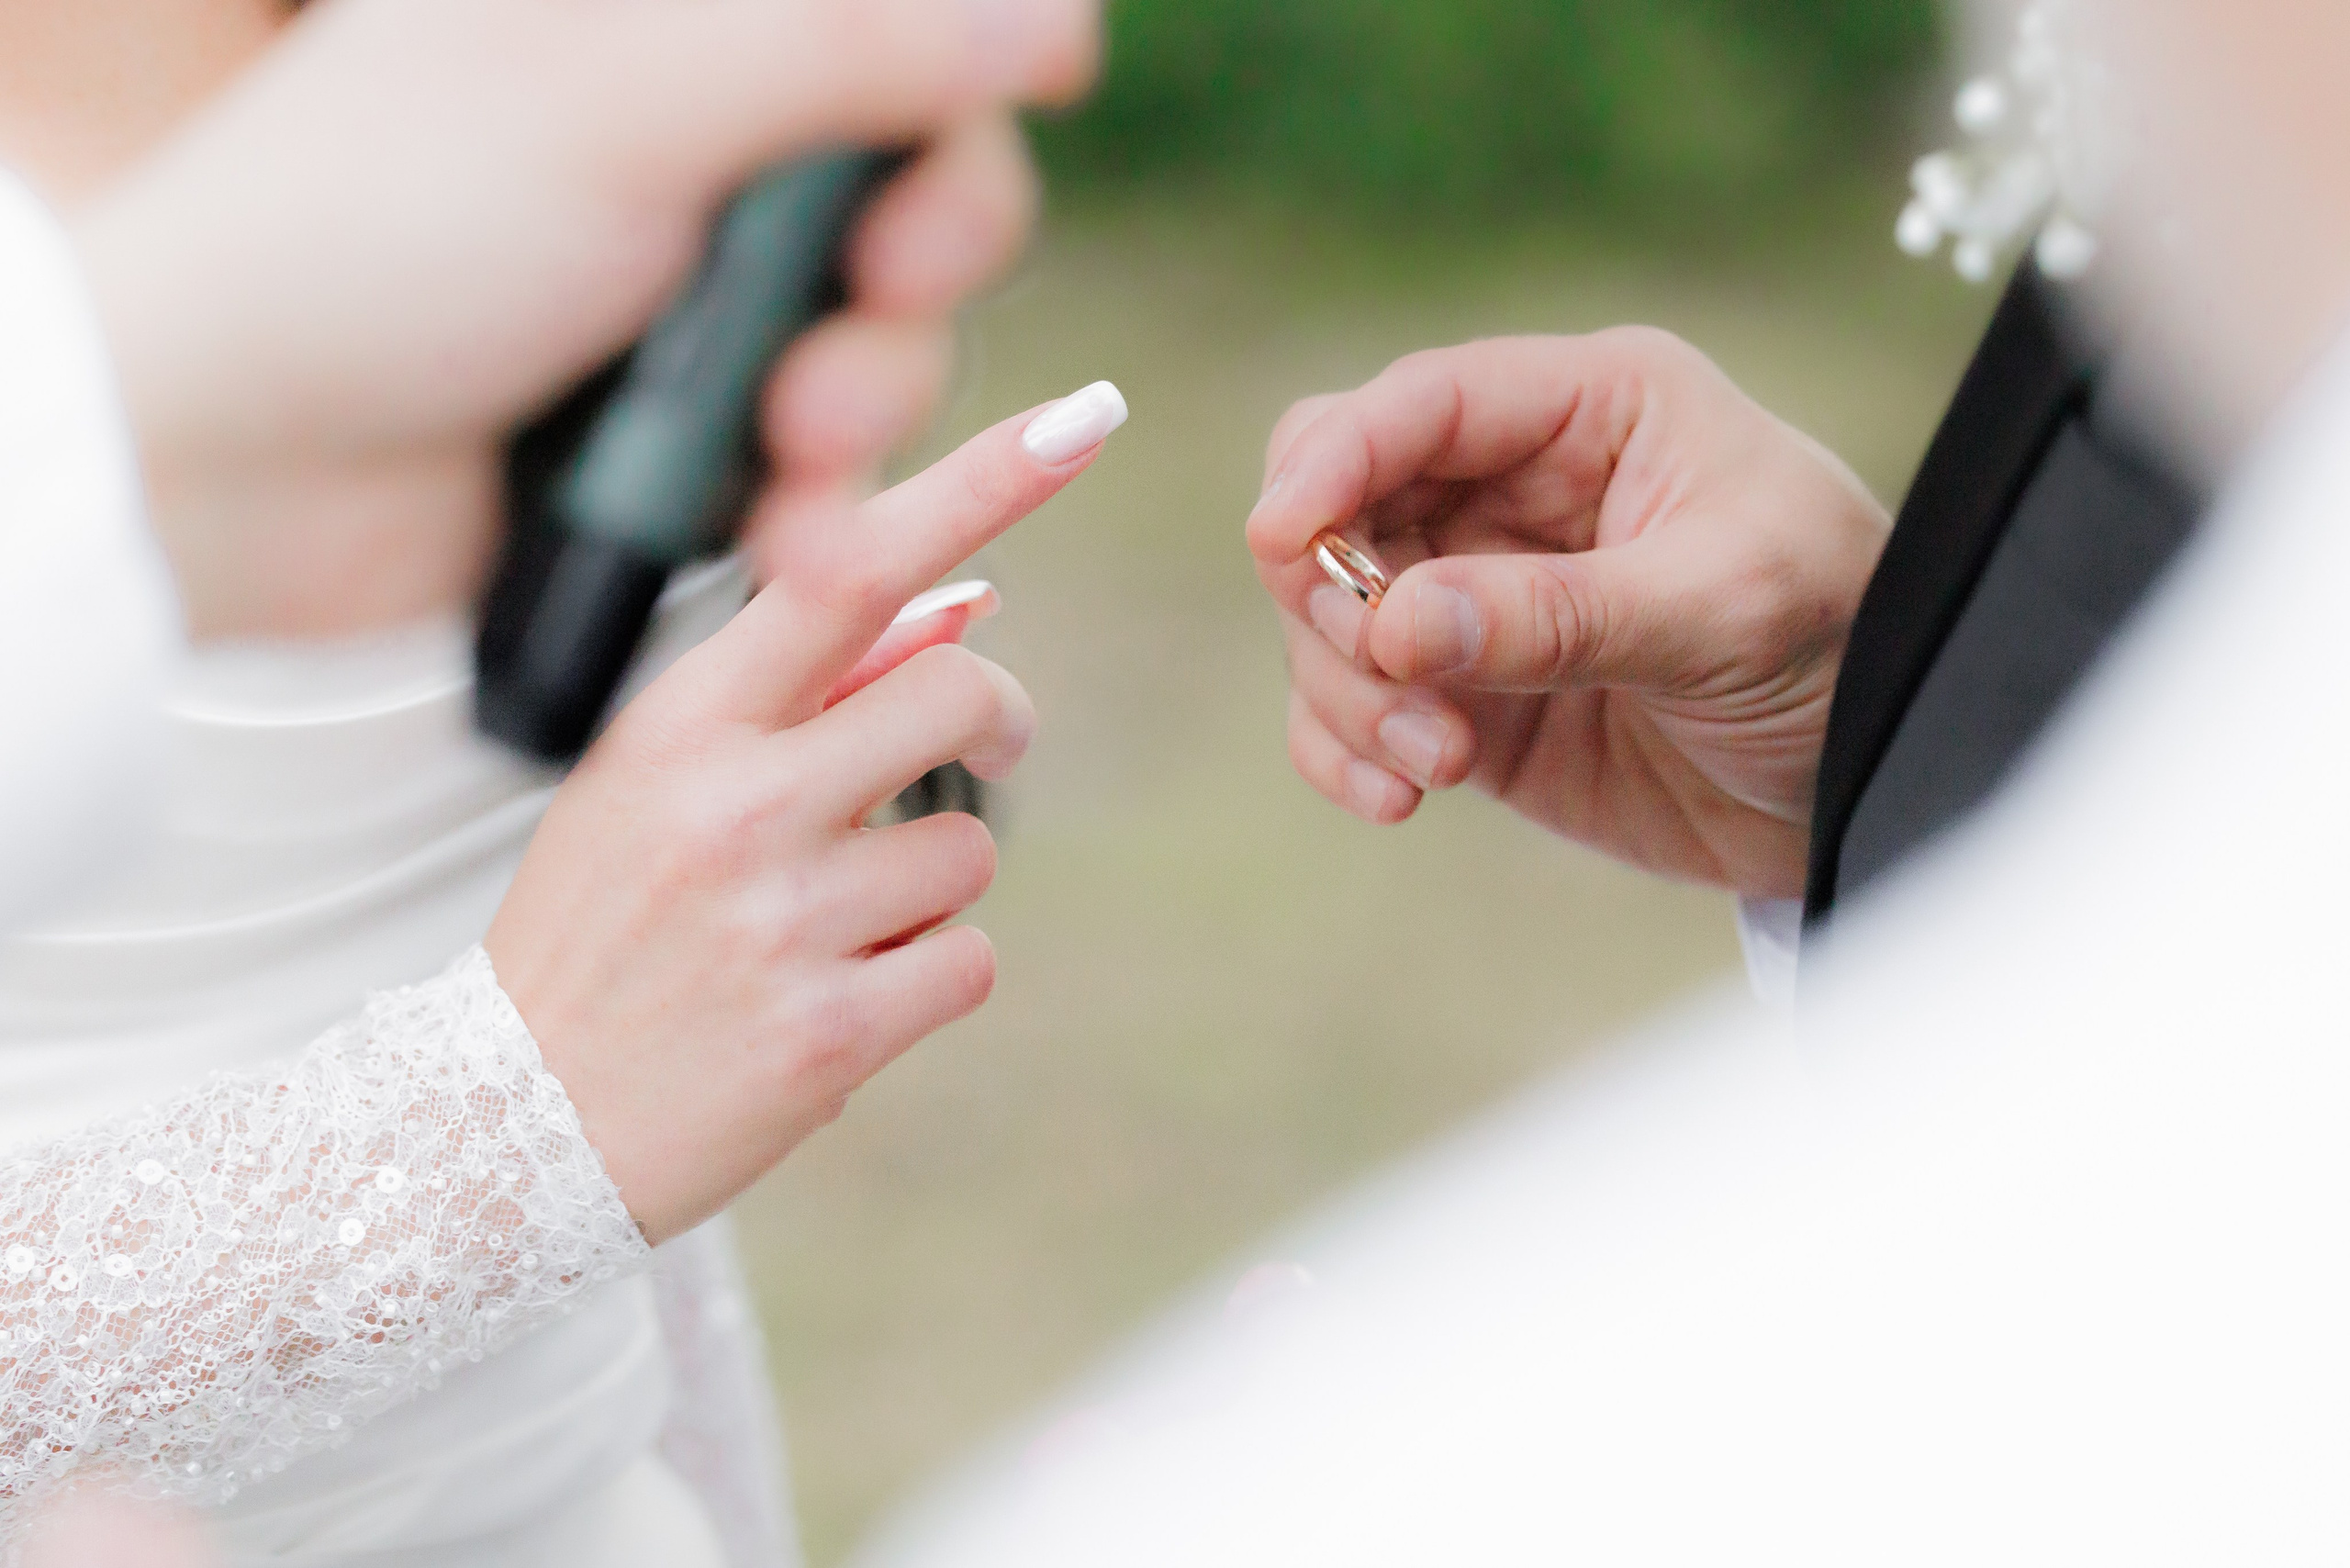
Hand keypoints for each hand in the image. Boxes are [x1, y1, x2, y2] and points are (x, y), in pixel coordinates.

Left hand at [67, 0, 1090, 636]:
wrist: (245, 465)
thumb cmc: (391, 235)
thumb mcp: (625, 105)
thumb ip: (854, 48)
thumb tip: (1059, 21)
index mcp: (677, 25)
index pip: (902, 37)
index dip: (965, 96)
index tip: (970, 152)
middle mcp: (705, 145)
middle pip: (929, 189)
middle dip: (914, 278)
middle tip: (864, 316)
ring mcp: (700, 294)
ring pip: (893, 340)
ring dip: (867, 409)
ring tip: (786, 459)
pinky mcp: (695, 428)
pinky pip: (832, 459)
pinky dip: (825, 502)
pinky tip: (784, 539)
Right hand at [485, 382, 1123, 1244]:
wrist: (508, 1128)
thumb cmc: (602, 928)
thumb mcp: (662, 781)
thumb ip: (810, 689)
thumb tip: (972, 599)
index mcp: (681, 721)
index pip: (845, 571)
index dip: (974, 488)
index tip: (1079, 420)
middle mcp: (733, 804)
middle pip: (963, 692)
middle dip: (989, 722)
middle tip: (966, 754)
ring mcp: (782, 921)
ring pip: (974, 848)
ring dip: (933, 885)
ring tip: (828, 926)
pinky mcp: (830, 1032)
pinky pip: (968, 962)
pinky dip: (930, 978)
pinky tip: (841, 1000)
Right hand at [1247, 332, 1889, 898]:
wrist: (1880, 786)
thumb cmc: (1848, 645)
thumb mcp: (1724, 612)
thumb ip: (1557, 616)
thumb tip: (1391, 626)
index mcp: (1590, 409)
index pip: (1421, 402)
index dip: (1336, 459)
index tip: (1282, 538)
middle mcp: (1513, 487)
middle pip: (1338, 501)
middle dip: (1333, 595)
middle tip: (1395, 681)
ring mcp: (1476, 594)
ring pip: (1327, 616)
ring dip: (1350, 693)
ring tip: (1438, 767)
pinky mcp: (1463, 696)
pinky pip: (1349, 707)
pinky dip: (1344, 751)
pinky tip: (1397, 801)